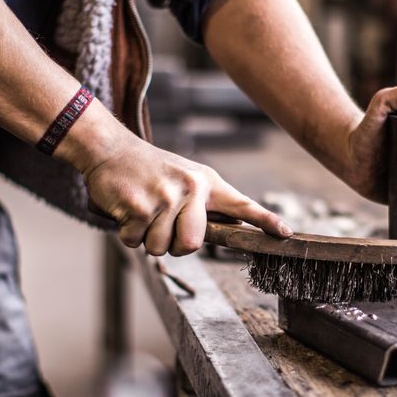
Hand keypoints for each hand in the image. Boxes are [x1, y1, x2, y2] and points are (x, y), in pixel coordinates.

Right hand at [83, 137, 291, 256]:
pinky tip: (127, 210)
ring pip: (160, 247)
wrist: (111, 150)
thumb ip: (204, 203)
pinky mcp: (138, 207)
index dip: (265, 221)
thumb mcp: (184, 177)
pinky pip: (135, 242)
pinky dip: (128, 233)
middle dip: (175, 245)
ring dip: (147, 238)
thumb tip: (225, 230)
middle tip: (164, 227)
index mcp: (205, 182)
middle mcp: (190, 189)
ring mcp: (164, 198)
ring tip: (143, 212)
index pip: (242, 204)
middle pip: (193, 244)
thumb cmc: (150, 170)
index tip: (286, 234)